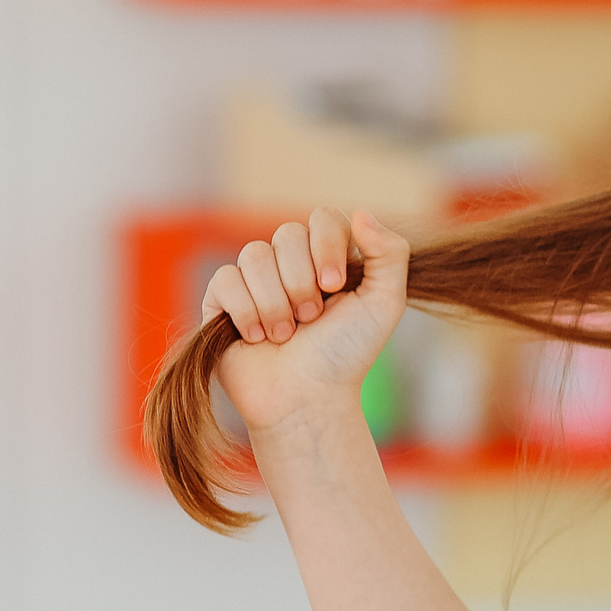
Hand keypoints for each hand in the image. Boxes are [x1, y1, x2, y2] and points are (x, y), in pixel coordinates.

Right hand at [199, 207, 408, 443]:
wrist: (306, 398)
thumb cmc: (347, 353)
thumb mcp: (384, 304)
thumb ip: (390, 255)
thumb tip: (361, 212)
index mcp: (328, 257)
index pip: (323, 218)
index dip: (327, 246)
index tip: (336, 286)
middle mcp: (290, 262)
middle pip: (287, 234)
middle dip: (302, 282)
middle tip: (312, 318)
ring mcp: (254, 279)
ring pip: (253, 255)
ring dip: (276, 302)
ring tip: (287, 335)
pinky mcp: (221, 299)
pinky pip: (226, 280)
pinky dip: (247, 313)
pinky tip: (258, 338)